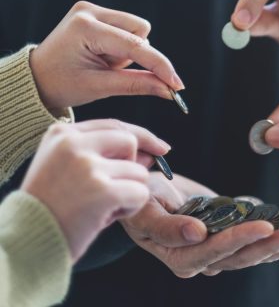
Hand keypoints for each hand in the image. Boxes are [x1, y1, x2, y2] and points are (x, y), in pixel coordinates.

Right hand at [21, 119, 170, 261]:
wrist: (28, 241)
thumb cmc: (51, 209)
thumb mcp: (68, 171)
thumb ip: (105, 156)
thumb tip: (151, 154)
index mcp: (61, 134)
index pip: (114, 125)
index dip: (142, 136)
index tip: (161, 148)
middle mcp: (73, 144)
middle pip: (130, 142)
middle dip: (134, 166)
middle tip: (118, 190)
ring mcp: (88, 166)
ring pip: (138, 171)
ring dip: (129, 193)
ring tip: (101, 208)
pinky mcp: (102, 190)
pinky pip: (140, 193)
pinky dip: (130, 208)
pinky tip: (106, 218)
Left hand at [29, 1, 183, 112]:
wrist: (37, 77)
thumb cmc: (62, 84)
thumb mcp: (100, 87)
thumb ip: (137, 84)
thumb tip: (168, 89)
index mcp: (85, 29)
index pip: (135, 46)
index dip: (160, 66)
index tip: (177, 84)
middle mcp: (89, 11)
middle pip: (140, 31)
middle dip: (136, 55)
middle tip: (111, 70)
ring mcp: (92, 9)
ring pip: (137, 29)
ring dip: (129, 51)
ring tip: (104, 64)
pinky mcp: (96, 12)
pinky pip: (128, 29)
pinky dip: (122, 46)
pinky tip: (103, 55)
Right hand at [120, 173, 278, 277]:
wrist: (149, 193)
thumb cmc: (142, 199)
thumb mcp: (144, 209)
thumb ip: (166, 226)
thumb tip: (195, 234)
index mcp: (179, 256)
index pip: (214, 250)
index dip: (239, 239)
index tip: (262, 226)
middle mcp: (201, 259)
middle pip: (239, 257)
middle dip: (269, 246)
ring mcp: (217, 252)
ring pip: (251, 255)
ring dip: (278, 247)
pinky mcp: (230, 239)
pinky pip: (254, 246)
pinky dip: (277, 245)